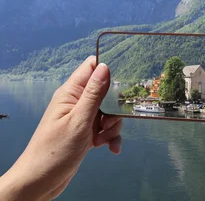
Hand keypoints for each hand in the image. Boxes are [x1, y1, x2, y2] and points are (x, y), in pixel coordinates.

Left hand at [0, 56, 122, 200]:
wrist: (41, 181)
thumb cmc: (54, 151)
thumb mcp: (79, 120)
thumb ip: (93, 93)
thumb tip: (104, 66)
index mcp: (70, 93)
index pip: (91, 68)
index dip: (107, 70)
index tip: (121, 82)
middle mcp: (76, 102)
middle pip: (106, 92)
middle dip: (114, 107)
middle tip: (107, 122)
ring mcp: (81, 118)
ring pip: (109, 113)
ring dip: (113, 126)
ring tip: (102, 139)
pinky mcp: (86, 132)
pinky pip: (106, 129)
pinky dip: (111, 137)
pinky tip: (110, 148)